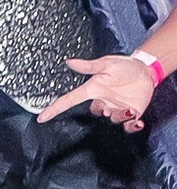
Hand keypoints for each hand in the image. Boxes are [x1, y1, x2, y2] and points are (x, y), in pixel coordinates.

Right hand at [38, 55, 157, 130]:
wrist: (146, 71)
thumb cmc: (126, 66)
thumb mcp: (107, 63)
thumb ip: (89, 66)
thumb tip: (70, 62)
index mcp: (92, 89)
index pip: (69, 100)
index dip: (54, 109)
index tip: (42, 118)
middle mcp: (102, 100)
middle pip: (93, 112)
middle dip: (101, 111)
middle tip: (109, 106)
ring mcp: (116, 107)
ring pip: (111, 120)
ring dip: (119, 116)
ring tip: (128, 108)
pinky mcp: (130, 113)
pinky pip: (127, 126)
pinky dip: (131, 126)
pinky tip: (136, 120)